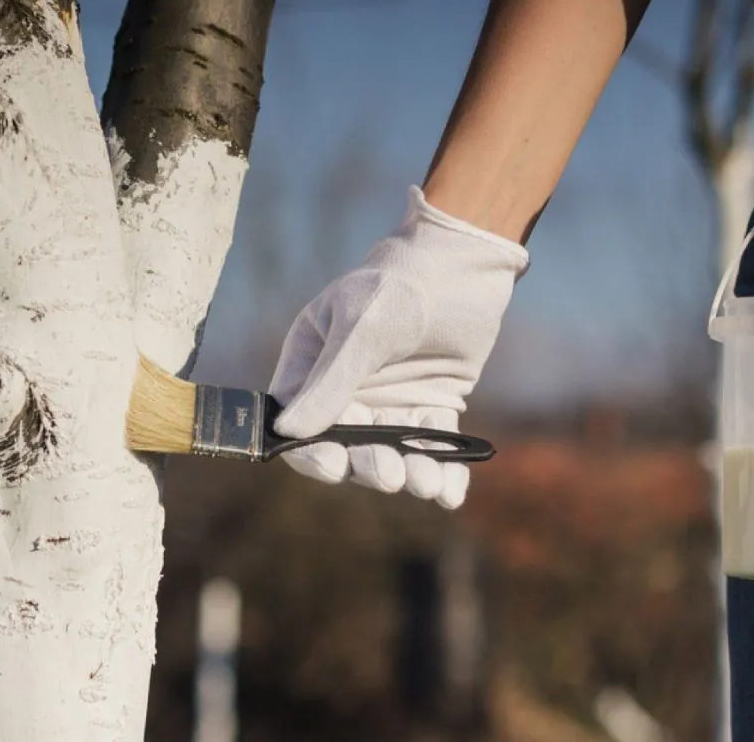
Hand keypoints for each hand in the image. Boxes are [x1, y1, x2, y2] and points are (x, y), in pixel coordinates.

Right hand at [268, 186, 528, 508]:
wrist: (464, 262)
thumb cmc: (400, 283)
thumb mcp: (362, 329)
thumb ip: (331, 382)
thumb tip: (289, 433)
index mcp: (312, 365)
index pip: (299, 423)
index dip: (312, 452)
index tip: (334, 467)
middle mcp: (348, 391)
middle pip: (349, 448)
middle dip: (369, 466)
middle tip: (391, 474)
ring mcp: (390, 401)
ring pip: (394, 453)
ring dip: (409, 474)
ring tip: (428, 483)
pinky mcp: (432, 406)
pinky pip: (433, 447)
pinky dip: (443, 472)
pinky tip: (451, 493)